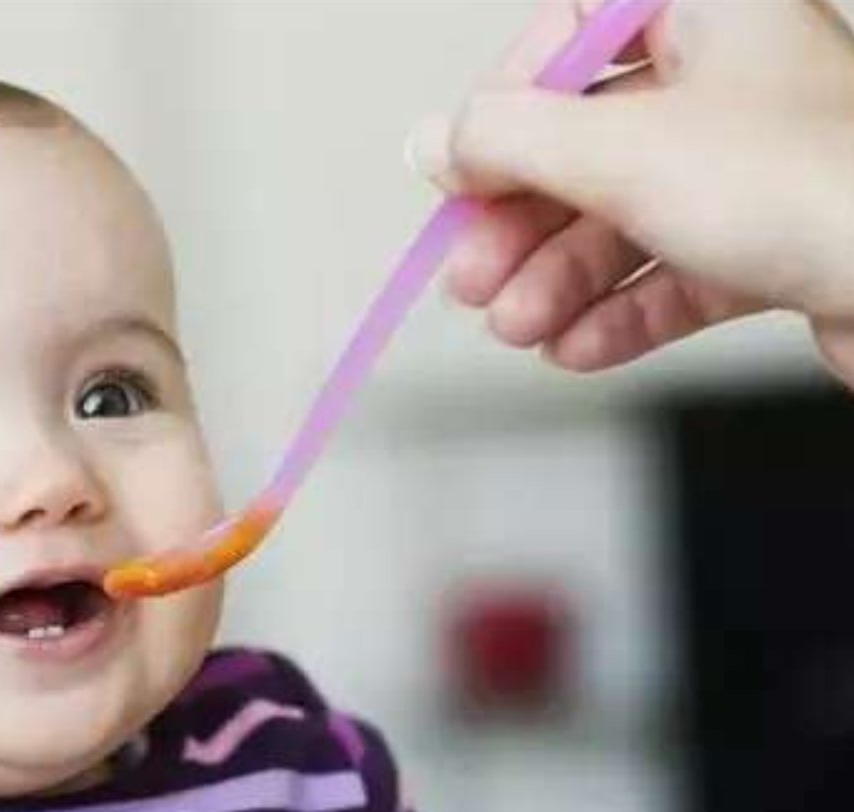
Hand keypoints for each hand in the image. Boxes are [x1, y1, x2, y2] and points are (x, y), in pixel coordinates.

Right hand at [406, 0, 853, 385]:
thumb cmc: (807, 187)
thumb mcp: (620, 150)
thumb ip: (508, 141)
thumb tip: (431, 140)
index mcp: (708, 12)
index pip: (571, 30)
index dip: (505, 103)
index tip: (464, 168)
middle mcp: (734, 81)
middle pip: (588, 142)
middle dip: (521, 222)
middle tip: (471, 278)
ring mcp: (757, 165)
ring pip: (625, 216)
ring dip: (558, 280)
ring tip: (518, 330)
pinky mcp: (775, 242)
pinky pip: (673, 271)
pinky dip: (618, 312)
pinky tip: (574, 349)